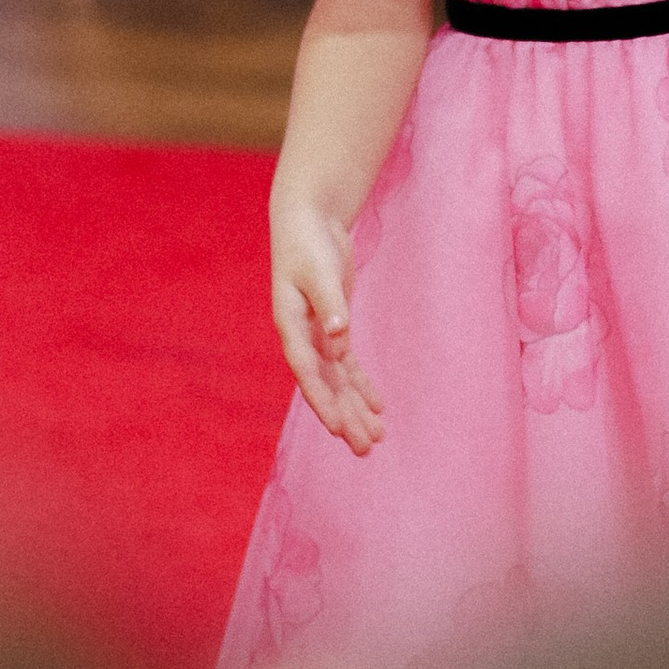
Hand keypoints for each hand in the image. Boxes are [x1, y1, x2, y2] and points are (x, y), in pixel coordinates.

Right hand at [269, 194, 385, 454]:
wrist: (306, 220)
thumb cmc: (308, 243)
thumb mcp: (319, 271)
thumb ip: (330, 306)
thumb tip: (340, 340)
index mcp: (291, 325)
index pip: (307, 372)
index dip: (322, 402)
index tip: (338, 429)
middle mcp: (302, 336)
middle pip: (325, 385)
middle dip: (344, 417)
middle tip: (365, 448)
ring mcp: (318, 334)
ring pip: (337, 380)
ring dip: (355, 408)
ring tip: (375, 439)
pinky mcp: (333, 327)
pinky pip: (347, 365)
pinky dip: (362, 385)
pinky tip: (377, 407)